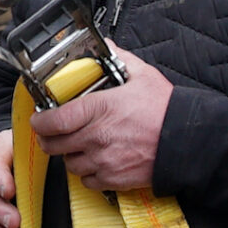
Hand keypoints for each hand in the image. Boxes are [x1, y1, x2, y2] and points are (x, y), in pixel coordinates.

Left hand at [29, 42, 172, 190]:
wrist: (187, 141)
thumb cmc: (165, 109)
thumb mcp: (143, 75)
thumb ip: (120, 58)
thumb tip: (108, 45)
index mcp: (99, 109)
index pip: (54, 120)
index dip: (40, 121)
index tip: (40, 118)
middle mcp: (96, 137)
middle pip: (53, 145)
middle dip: (49, 139)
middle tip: (53, 132)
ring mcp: (103, 160)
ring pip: (68, 164)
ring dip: (69, 155)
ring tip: (78, 145)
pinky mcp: (113, 179)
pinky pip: (87, 181)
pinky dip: (86, 173)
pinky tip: (95, 161)